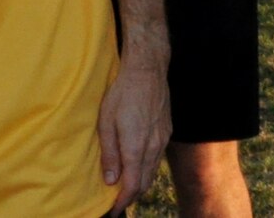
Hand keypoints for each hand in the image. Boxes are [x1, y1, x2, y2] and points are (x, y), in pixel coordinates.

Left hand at [98, 51, 169, 213]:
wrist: (148, 70)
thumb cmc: (122, 94)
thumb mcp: (106, 123)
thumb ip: (109, 154)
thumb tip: (111, 180)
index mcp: (136, 146)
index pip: (132, 185)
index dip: (122, 202)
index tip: (113, 210)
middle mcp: (153, 145)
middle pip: (145, 181)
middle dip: (131, 196)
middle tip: (117, 202)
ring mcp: (163, 137)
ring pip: (153, 170)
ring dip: (140, 182)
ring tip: (125, 187)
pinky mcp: (167, 130)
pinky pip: (158, 157)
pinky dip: (147, 168)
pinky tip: (138, 165)